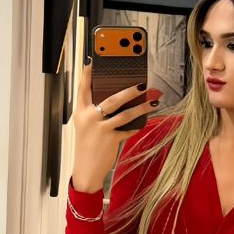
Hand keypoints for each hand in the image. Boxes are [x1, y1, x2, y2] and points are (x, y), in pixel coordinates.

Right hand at [71, 59, 162, 190]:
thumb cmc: (87, 147)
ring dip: (141, 107)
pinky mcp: (110, 139)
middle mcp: (89, 117)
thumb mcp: (85, 127)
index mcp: (80, 112)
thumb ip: (94, 113)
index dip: (88, 74)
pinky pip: (127, 130)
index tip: (94, 62)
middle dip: (129, 91)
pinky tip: (143, 124)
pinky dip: (135, 127)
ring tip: (152, 102)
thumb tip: (114, 101)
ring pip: (125, 114)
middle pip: (112, 99)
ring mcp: (100, 128)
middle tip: (142, 84)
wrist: (86, 170)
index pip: (83, 88)